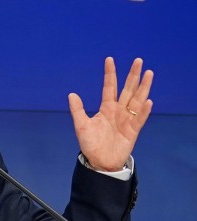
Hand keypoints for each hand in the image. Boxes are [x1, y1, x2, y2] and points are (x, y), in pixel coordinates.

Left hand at [68, 57, 152, 171]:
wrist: (99, 162)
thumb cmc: (90, 144)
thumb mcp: (81, 125)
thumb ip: (78, 110)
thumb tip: (71, 94)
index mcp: (106, 108)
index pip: (109, 86)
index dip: (110, 74)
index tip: (110, 59)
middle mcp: (118, 111)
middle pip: (127, 89)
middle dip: (132, 75)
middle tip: (138, 60)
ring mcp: (127, 120)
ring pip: (137, 100)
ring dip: (143, 87)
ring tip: (148, 73)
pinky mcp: (133, 131)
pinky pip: (140, 119)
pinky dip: (144, 111)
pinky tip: (148, 101)